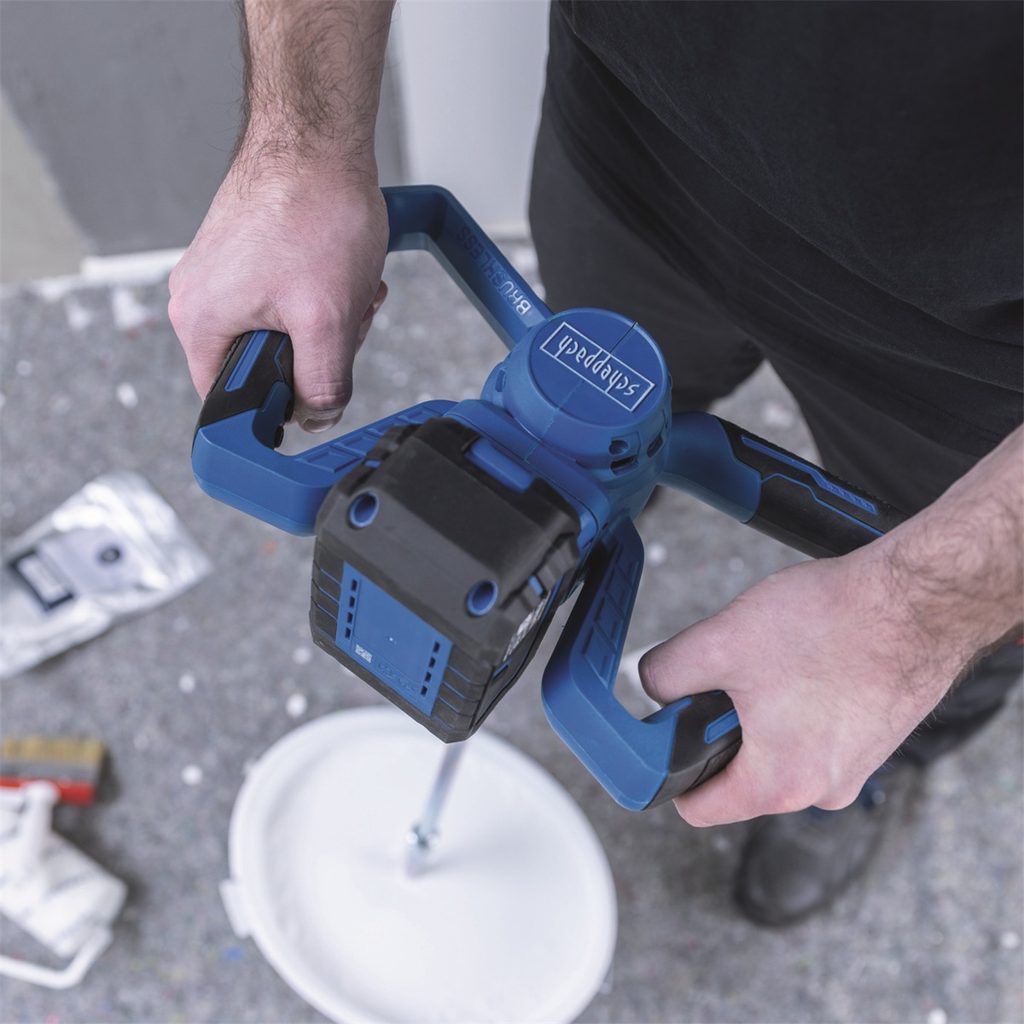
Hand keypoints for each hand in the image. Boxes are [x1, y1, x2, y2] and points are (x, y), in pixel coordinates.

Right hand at [169, 158, 388, 431]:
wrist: (316, 137)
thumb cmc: (312, 210)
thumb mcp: (327, 321)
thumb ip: (322, 384)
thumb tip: (317, 418)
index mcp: (201, 322)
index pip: (232, 401)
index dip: (280, 404)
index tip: (315, 385)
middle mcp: (200, 297)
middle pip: (265, 366)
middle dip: (317, 351)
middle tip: (343, 319)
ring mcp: (222, 273)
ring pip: (284, 331)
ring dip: (328, 319)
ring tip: (347, 285)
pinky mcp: (247, 253)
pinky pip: (286, 297)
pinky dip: (322, 293)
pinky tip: (342, 271)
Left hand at [639, 545, 960, 825]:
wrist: (916, 601)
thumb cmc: (833, 624)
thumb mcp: (719, 642)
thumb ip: (666, 674)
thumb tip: (652, 687)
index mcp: (779, 784)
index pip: (697, 807)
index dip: (670, 769)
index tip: (671, 730)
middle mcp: (821, 790)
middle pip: (737, 772)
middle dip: (722, 725)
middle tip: (733, 675)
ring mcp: (853, 767)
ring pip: (777, 747)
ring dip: (763, 709)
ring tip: (776, 660)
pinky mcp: (873, 739)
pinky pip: (815, 731)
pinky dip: (800, 701)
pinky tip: (807, 659)